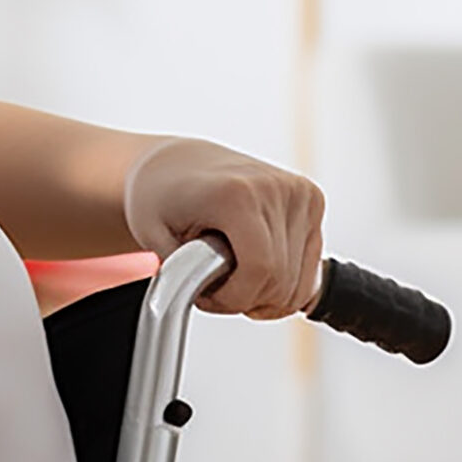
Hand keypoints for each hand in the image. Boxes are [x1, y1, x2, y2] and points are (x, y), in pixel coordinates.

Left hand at [122, 136, 324, 318]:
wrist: (177, 162)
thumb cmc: (158, 196)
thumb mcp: (149, 234)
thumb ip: (176, 270)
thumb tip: (197, 296)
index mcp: (237, 193)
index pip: (260, 269)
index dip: (234, 298)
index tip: (207, 298)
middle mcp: (275, 187)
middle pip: (282, 279)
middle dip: (246, 300)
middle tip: (214, 292)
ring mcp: (299, 192)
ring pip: (301, 281)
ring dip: (266, 295)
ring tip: (231, 280)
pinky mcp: (312, 199)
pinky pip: (311, 268)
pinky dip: (284, 283)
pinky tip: (254, 273)